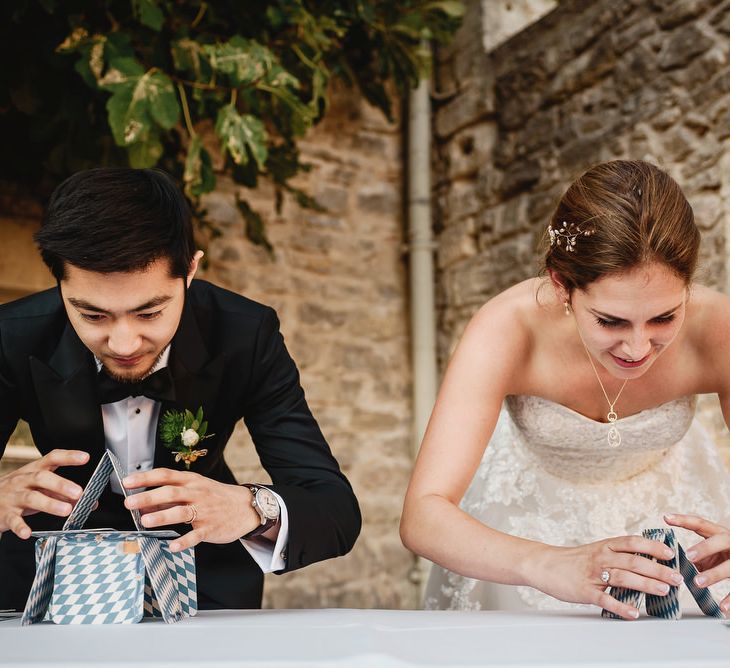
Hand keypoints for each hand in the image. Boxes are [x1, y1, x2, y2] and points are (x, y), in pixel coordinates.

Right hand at [0, 449, 88, 538]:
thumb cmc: (19, 491)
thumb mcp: (40, 487)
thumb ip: (63, 493)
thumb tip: (89, 502)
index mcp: (34, 470)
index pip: (52, 458)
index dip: (68, 457)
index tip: (85, 457)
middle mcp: (23, 480)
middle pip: (42, 478)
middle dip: (61, 484)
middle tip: (78, 492)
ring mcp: (14, 497)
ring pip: (31, 498)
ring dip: (50, 504)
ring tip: (66, 510)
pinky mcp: (5, 514)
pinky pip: (13, 520)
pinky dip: (20, 527)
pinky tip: (28, 533)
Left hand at [122, 468, 260, 551]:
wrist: (246, 506)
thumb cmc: (215, 497)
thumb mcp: (195, 489)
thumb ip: (170, 496)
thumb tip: (143, 503)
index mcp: (191, 481)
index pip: (165, 475)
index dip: (145, 478)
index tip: (127, 482)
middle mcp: (196, 493)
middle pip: (171, 493)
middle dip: (148, 497)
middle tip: (129, 503)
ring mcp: (204, 511)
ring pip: (182, 512)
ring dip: (163, 516)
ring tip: (145, 521)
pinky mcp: (210, 528)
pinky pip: (196, 535)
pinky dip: (184, 541)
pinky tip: (173, 545)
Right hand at [532, 535, 683, 619]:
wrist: (545, 564)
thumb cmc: (573, 560)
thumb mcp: (596, 550)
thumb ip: (618, 555)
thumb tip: (646, 561)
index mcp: (604, 546)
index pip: (632, 542)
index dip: (652, 547)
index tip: (670, 553)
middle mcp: (601, 557)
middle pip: (632, 561)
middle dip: (657, 569)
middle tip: (676, 578)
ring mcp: (592, 574)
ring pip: (622, 578)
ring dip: (644, 584)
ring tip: (663, 591)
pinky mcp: (584, 591)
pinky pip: (605, 599)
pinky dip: (620, 607)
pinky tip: (633, 613)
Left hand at [664, 513, 729, 612]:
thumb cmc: (725, 558)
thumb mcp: (712, 553)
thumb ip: (696, 556)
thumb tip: (672, 563)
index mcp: (719, 533)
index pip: (700, 523)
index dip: (683, 520)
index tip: (666, 517)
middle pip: (720, 540)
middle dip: (704, 547)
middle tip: (688, 556)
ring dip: (713, 574)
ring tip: (697, 582)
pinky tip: (723, 608)